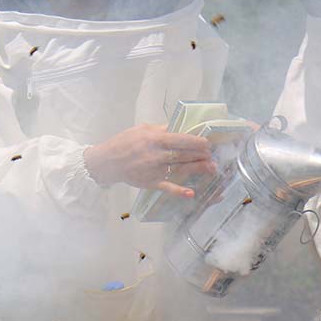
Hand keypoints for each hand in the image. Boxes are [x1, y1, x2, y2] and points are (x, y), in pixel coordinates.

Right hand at [83, 124, 215, 197]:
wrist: (107, 161)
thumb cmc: (125, 142)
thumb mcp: (142, 129)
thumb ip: (161, 129)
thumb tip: (180, 127)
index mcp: (154, 138)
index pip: (180, 139)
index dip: (196, 142)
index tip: (208, 143)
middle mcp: (156, 154)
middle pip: (183, 154)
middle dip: (200, 155)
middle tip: (213, 155)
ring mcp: (154, 169)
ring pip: (180, 169)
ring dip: (197, 169)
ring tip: (211, 168)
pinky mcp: (150, 182)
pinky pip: (167, 187)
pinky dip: (179, 190)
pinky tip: (191, 192)